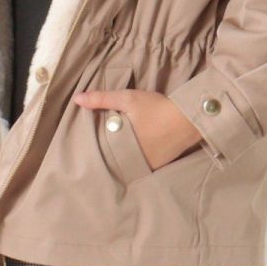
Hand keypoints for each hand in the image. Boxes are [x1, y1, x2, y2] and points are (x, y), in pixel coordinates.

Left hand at [72, 87, 203, 170]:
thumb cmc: (157, 107)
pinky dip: (136, 161)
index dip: (94, 150)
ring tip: (116, 152)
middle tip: (101, 149)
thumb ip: (102, 99)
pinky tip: (134, 154)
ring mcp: (147, 166)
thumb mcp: (128, 98)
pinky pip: (142, 167)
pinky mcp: (158, 167)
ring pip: (128, 165)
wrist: (189, 119)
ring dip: (122, 159)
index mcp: (122, 145)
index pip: (101, 153)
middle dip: (108, 155)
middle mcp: (134, 160)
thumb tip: (77, 99)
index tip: (87, 147)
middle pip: (114, 161)